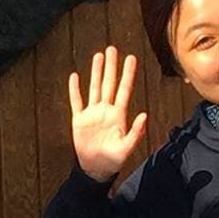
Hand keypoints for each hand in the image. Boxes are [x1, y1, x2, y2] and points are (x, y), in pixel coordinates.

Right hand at [67, 46, 148, 182]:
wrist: (95, 169)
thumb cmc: (113, 160)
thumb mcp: (126, 148)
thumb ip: (136, 132)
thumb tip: (144, 115)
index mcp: (119, 115)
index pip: (124, 89)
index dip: (128, 74)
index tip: (131, 58)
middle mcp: (106, 110)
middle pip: (109, 83)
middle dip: (111, 66)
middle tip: (112, 48)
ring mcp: (92, 114)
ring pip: (94, 88)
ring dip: (95, 72)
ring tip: (98, 56)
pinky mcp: (79, 120)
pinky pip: (76, 102)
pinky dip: (74, 90)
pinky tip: (75, 77)